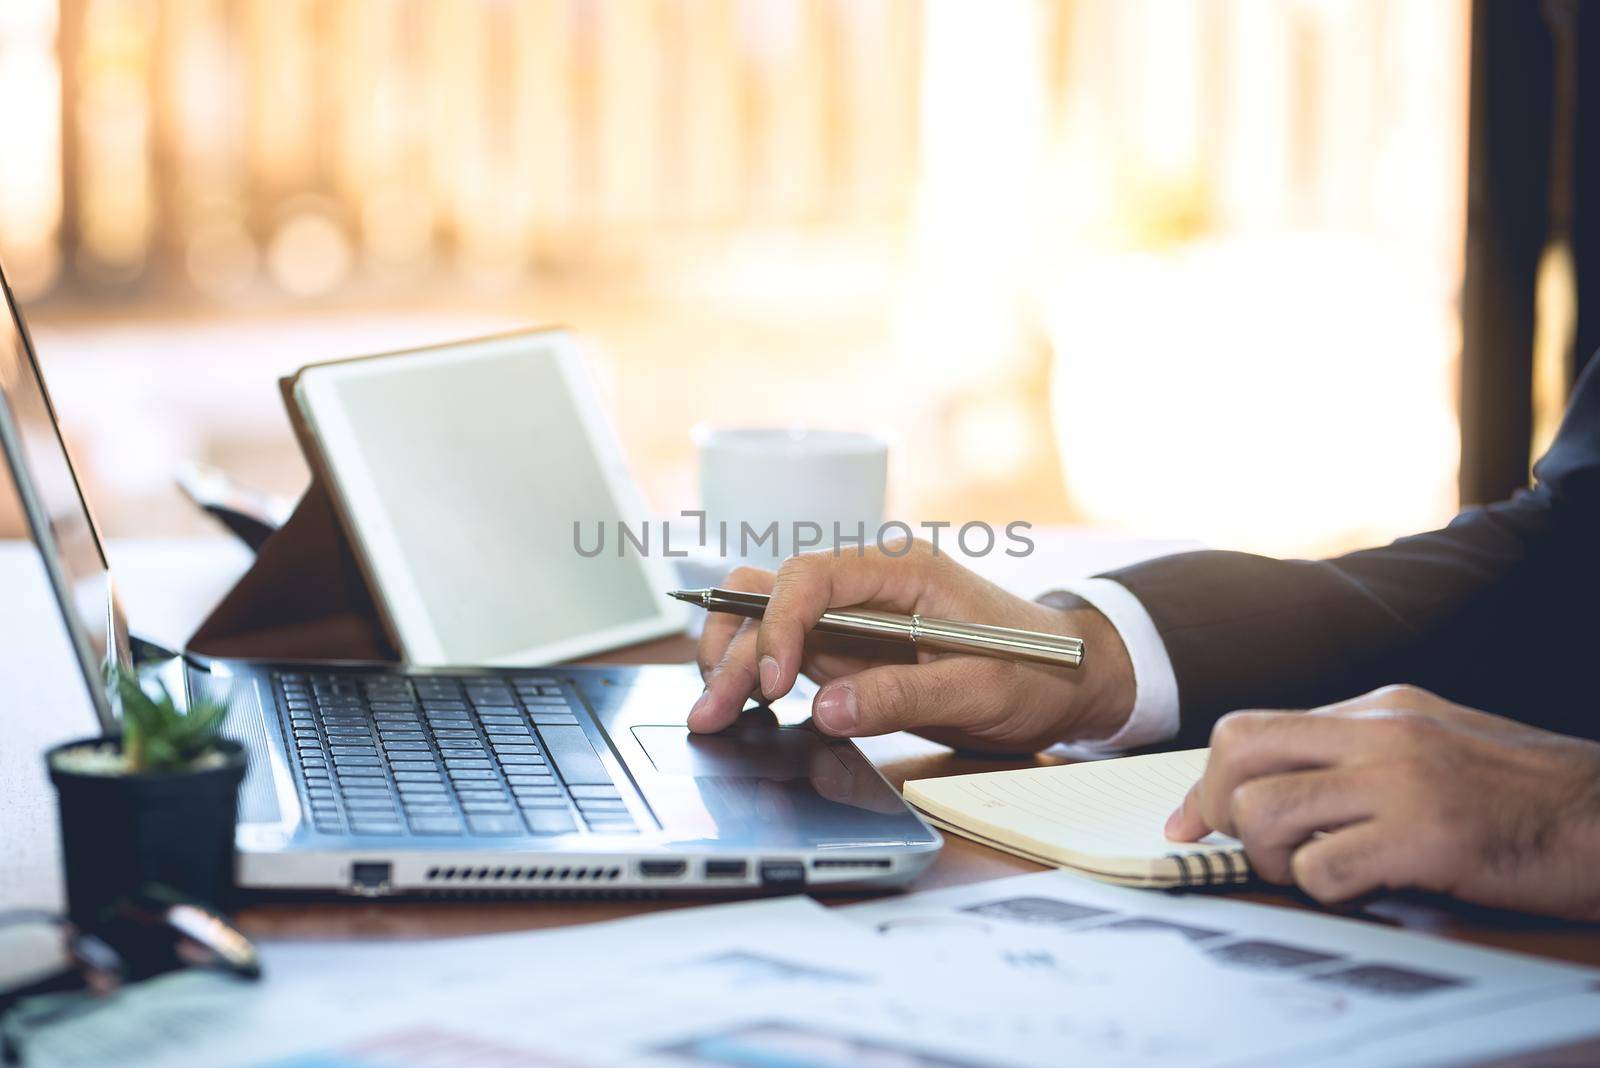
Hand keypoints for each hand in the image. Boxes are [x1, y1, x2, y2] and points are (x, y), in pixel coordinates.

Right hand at [688, 539, 1135, 753]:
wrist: (1072, 680)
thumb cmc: (1040, 669)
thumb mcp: (982, 687)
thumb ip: (903, 694)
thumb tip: (825, 708)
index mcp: (901, 569)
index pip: (811, 576)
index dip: (779, 623)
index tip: (773, 680)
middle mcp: (865, 585)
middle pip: (770, 594)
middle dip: (734, 648)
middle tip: (714, 710)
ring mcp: (850, 618)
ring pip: (763, 620)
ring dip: (731, 661)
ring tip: (712, 714)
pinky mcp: (845, 652)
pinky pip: (783, 655)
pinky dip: (753, 679)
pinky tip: (740, 714)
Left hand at [1166, 684, 1599, 919]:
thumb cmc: (1525, 794)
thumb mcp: (1435, 745)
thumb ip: (1355, 759)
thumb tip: (1266, 793)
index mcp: (1379, 708)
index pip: (1252, 729)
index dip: (1207, 782)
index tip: (1189, 824)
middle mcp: (1381, 731)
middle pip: (1238, 753)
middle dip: (1216, 809)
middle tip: (1237, 849)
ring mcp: (1401, 780)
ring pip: (1265, 811)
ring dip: (1267, 858)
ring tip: (1309, 872)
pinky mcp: (1426, 836)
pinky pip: (1321, 868)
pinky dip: (1320, 890)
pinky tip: (1358, 889)